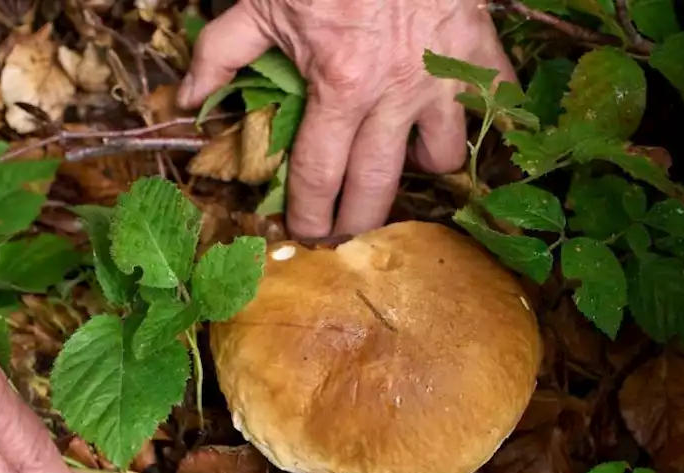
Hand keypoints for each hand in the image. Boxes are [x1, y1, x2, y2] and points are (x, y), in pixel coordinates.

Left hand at [177, 0, 515, 237]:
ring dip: (421, 169)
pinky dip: (485, 118)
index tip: (305, 234)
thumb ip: (222, 52)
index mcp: (339, 88)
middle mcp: (393, 96)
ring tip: (404, 164)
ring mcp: (441, 78)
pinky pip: (495, 103)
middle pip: (378, 187)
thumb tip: (188, 97)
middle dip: (358, 223)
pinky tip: (465, 123)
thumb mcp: (263, 2)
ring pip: (442, 156)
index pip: (320, 175)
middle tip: (347, 237)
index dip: (310, 214)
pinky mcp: (476, 52)